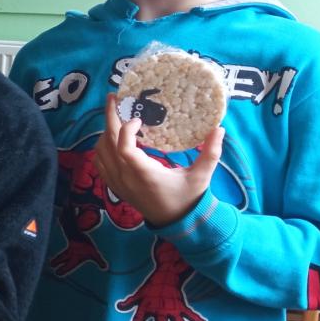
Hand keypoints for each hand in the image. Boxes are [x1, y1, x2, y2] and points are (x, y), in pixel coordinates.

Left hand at [92, 95, 224, 226]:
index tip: (139, 118)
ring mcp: (117, 182)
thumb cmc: (188, 198)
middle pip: (108, 143)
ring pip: (100, 151)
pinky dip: (102, 147)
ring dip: (106, 132)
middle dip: (109, 118)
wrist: (175, 222)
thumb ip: (211, 152)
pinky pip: (100, 162)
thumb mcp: (202, 176)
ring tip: (116, 116)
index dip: (126, 129)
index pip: (124, 148)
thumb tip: (220, 128)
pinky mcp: (114, 185)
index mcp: (144, 174)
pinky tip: (112, 138)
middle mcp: (126, 177)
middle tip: (113, 98)